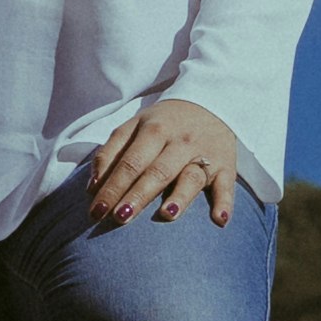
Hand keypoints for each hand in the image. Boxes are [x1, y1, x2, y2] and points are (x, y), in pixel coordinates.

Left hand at [86, 98, 244, 227]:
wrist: (211, 101)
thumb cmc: (164, 123)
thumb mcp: (134, 126)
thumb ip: (110, 152)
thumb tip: (92, 187)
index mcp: (153, 130)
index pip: (129, 162)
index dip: (112, 187)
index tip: (96, 211)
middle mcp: (180, 142)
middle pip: (156, 172)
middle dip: (138, 195)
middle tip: (119, 218)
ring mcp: (205, 154)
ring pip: (191, 177)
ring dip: (181, 197)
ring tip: (167, 215)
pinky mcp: (227, 165)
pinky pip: (227, 185)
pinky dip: (225, 202)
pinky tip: (219, 219)